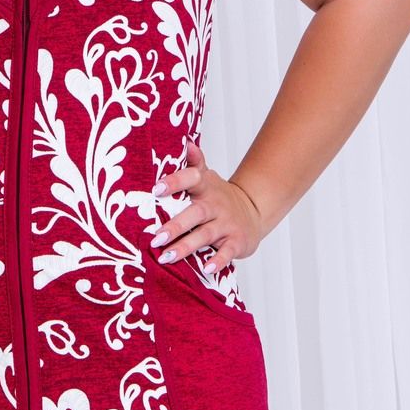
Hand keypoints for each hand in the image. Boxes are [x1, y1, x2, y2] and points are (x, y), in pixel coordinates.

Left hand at [149, 138, 263, 274]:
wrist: (253, 210)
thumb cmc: (218, 196)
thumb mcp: (206, 177)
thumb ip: (194, 163)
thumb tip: (184, 140)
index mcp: (205, 187)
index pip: (191, 179)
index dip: (175, 182)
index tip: (156, 189)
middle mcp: (215, 204)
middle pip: (195, 213)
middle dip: (175, 225)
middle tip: (155, 236)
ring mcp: (226, 224)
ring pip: (205, 235)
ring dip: (186, 246)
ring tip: (165, 257)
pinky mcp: (236, 242)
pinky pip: (226, 252)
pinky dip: (217, 261)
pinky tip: (206, 269)